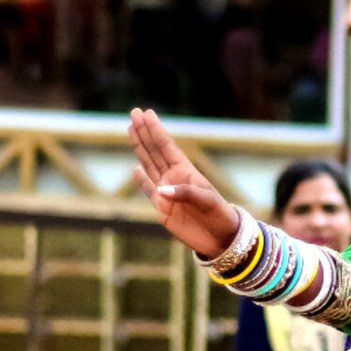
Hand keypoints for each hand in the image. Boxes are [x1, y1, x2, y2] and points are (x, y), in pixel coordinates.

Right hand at [129, 108, 239, 258]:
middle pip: (155, 150)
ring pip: (149, 165)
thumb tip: (161, 190)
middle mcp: (174, 177)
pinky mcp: (162, 208)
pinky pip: (149, 191)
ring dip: (140, 148)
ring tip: (131, 130)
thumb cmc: (219, 214)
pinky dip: (142, 180)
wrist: (220, 238)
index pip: (167, 146)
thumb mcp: (207, 201)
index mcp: (186, 171)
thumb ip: (185, 193)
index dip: (156, 130)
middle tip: (134, 112)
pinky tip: (135, 168)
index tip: (147, 113)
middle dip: (144, 131)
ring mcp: (167, 192)